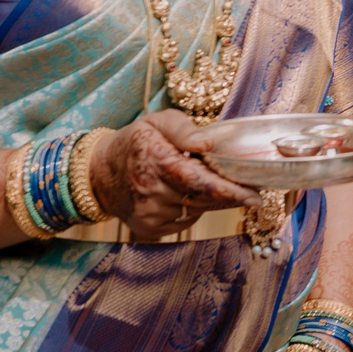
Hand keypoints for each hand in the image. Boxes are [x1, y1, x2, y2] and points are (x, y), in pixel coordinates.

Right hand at [91, 111, 258, 240]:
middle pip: (203, 199)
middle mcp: (150, 190)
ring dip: (210, 200)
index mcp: (155, 160)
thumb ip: (184, 130)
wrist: (98, 173)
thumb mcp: (157, 122)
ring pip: (196, 211)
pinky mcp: (148, 228)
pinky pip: (184, 222)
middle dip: (229, 196)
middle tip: (250, 192)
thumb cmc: (135, 142)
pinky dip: (192, 210)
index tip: (254, 195)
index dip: (229, 190)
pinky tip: (185, 196)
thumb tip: (208, 144)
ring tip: (209, 185)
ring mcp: (148, 213)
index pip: (199, 181)